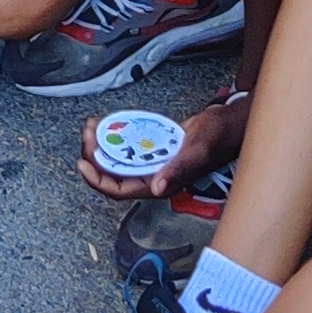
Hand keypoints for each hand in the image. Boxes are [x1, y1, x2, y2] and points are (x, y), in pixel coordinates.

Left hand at [78, 90, 245, 204]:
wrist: (229, 124)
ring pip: (118, 159)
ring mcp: (154, 163)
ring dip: (102, 144)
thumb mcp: (197, 150)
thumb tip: (156, 188)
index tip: (82, 162)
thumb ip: (178, 168)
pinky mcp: (155, 150)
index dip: (97, 180)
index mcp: (161, 184)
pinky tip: (108, 122)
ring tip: (92, 125)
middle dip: (95, 156)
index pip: (120, 190)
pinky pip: (129, 146)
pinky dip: (116, 135)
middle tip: (87, 134)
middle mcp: (154, 177)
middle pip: (114, 174)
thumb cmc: (218, 138)